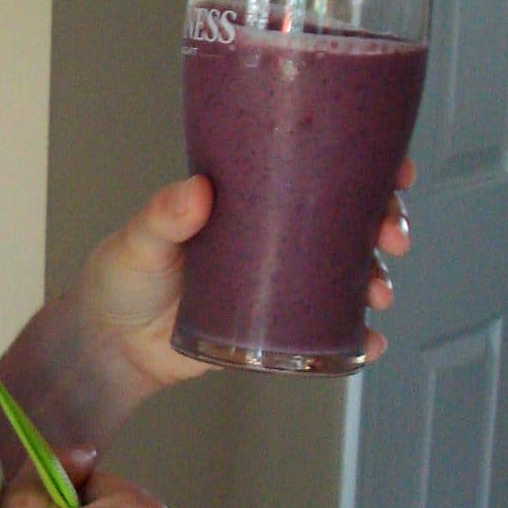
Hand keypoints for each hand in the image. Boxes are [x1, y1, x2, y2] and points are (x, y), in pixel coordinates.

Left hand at [73, 157, 419, 387]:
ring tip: (378, 294)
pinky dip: (357, 338)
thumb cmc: (122, 277)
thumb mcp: (140, 239)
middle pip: (350, 218)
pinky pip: (328, 330)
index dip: (368, 164)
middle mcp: (275, 234)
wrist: (111, 344)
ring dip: (377, 278)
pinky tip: (369, 343)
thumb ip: (163, 216)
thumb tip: (197, 193)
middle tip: (392, 237)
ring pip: (348, 272)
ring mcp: (281, 281)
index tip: (396, 169)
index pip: (318, 168)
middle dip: (386, 223)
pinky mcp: (278, 327)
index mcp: (250, 197)